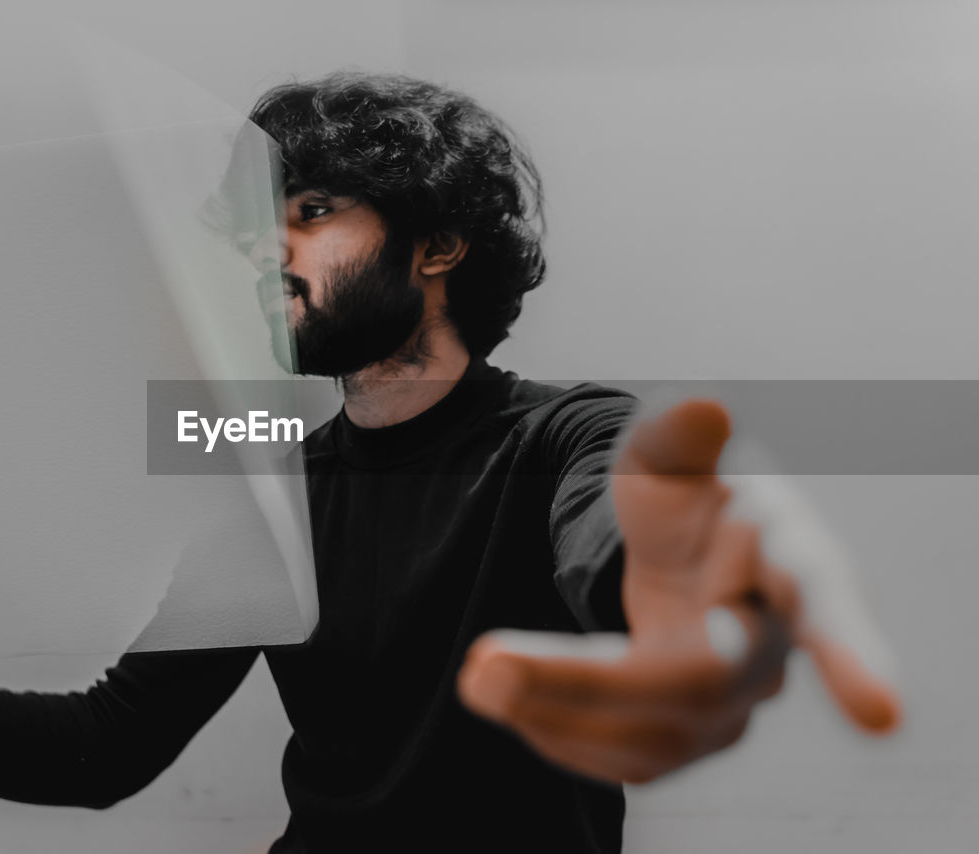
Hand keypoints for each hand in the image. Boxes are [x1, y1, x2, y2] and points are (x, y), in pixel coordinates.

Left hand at [457, 398, 901, 783]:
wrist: (687, 546)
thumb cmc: (691, 491)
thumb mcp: (675, 453)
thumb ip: (682, 437)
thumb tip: (702, 411)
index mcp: (790, 561)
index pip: (825, 605)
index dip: (854, 655)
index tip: (878, 716)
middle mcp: (771, 644)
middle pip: (692, 684)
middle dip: (582, 683)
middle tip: (479, 668)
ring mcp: (732, 702)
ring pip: (652, 740)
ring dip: (553, 716)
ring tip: (475, 677)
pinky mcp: (688, 734)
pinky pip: (628, 758)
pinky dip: (557, 732)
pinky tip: (509, 694)